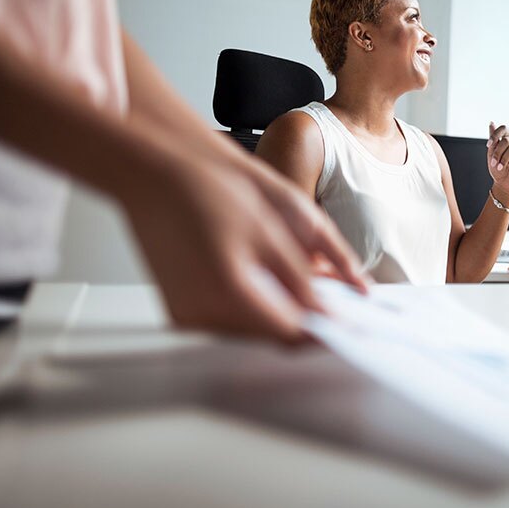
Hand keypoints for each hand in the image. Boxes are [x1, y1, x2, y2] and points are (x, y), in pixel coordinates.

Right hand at [122, 146, 368, 342]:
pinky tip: (268, 280)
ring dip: (280, 311)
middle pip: (271, 335)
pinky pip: (228, 319)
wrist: (154, 172)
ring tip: (307, 284)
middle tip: (336, 298)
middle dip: (306, 318)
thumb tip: (338, 305)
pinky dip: (254, 305)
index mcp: (228, 291)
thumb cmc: (209, 186)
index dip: (326, 327)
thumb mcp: (273, 226)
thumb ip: (306, 275)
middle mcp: (202, 312)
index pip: (290, 332)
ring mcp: (186, 314)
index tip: (353, 322)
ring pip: (251, 329)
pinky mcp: (179, 308)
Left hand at [487, 122, 508, 195]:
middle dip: (498, 152)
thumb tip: (492, 123)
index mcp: (508, 139)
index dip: (496, 135)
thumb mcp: (492, 154)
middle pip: (507, 140)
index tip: (488, 145)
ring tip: (501, 167)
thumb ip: (493, 140)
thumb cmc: (498, 170)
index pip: (504, 129)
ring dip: (504, 159)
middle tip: (494, 163)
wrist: (504, 184)